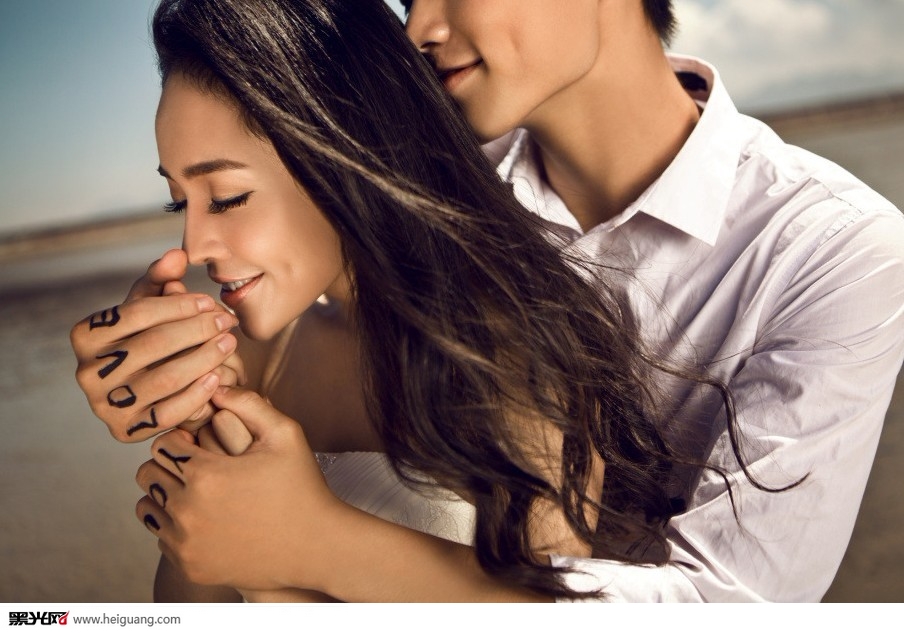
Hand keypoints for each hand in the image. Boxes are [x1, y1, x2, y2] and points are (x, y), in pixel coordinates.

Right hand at [71, 249, 245, 441]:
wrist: (135, 391)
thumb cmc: (144, 338)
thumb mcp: (147, 307)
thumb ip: (160, 279)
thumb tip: (178, 255)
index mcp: (85, 336)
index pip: (136, 314)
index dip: (177, 305)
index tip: (208, 301)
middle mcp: (87, 372)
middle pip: (153, 345)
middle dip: (197, 330)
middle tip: (227, 321)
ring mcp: (105, 405)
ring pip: (165, 379)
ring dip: (204, 358)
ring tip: (229, 343)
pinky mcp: (126, 431)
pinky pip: (169, 413)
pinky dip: (197, 394)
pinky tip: (218, 376)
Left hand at [135, 388, 337, 590]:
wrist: (316, 547)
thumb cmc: (302, 487)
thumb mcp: (285, 435)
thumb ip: (249, 403)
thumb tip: (215, 385)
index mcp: (205, 475)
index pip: (163, 445)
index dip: (182, 440)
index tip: (200, 445)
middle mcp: (187, 510)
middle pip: (148, 474)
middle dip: (169, 465)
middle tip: (198, 466)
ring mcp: (186, 543)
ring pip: (147, 506)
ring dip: (166, 495)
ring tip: (197, 491)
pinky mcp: (189, 566)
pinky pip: (160, 537)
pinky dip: (174, 525)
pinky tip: (204, 518)